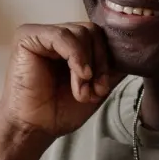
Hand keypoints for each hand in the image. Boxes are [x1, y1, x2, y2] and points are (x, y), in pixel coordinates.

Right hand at [0, 23, 126, 141]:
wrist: (34, 128)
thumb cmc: (59, 110)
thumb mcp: (96, 86)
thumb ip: (111, 67)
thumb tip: (131, 52)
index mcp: (70, 45)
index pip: (99, 36)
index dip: (107, 58)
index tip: (104, 86)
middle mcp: (56, 36)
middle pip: (93, 31)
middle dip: (99, 62)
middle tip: (95, 89)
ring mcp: (41, 34)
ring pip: (81, 32)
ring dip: (87, 65)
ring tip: (81, 90)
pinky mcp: (27, 36)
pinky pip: (62, 35)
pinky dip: (76, 55)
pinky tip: (79, 75)